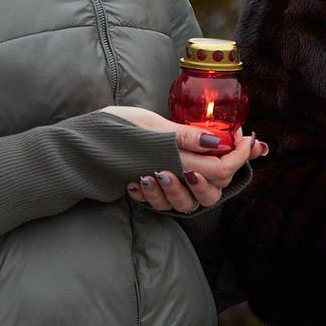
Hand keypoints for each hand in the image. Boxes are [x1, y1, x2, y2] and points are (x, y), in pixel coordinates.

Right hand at [102, 106, 269, 213]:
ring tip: (196, 160)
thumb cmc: (111, 129)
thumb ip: (183, 135)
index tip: (247, 137)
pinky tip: (178, 171)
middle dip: (227, 167)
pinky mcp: (152, 191)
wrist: (77, 149)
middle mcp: (169, 178)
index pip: (220, 168)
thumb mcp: (148, 124)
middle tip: (231, 141)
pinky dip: (180, 189)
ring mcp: (160, 188)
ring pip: (195, 200)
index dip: (239, 155)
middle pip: (214, 187)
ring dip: (202, 182)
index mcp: (172, 159)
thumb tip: (217, 140)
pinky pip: (173, 202)